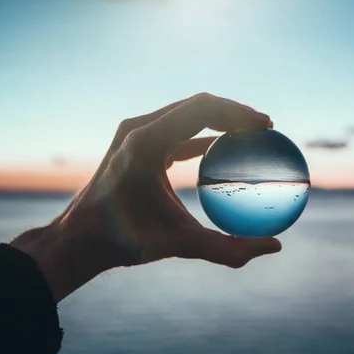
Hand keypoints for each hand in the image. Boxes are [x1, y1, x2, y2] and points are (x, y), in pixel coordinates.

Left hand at [11, 93, 281, 301]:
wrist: (79, 238)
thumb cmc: (125, 241)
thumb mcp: (181, 246)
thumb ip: (229, 249)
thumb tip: (273, 247)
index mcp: (147, 142)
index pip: (204, 108)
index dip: (239, 112)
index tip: (266, 125)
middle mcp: (138, 129)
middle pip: (197, 104)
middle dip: (233, 112)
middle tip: (264, 127)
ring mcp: (132, 133)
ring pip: (185, 114)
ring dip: (217, 120)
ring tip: (248, 134)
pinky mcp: (132, 144)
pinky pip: (174, 130)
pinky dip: (199, 136)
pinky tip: (219, 149)